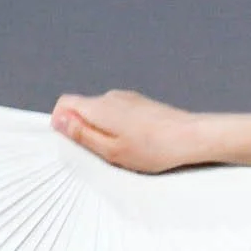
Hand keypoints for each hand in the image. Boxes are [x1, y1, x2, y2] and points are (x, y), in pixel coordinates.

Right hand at [51, 89, 199, 174]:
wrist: (191, 137)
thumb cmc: (154, 148)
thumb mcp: (111, 150)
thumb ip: (82, 135)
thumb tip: (59, 121)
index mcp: (99, 107)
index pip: (64, 103)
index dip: (61, 121)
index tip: (71, 141)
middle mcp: (111, 97)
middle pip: (83, 108)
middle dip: (84, 129)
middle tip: (100, 152)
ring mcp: (127, 99)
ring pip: (101, 112)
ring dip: (103, 130)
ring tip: (122, 150)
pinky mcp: (140, 104)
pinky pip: (118, 113)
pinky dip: (118, 127)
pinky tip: (135, 143)